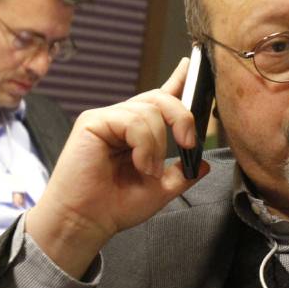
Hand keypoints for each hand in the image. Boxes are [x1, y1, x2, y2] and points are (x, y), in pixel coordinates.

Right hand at [26, 58, 209, 277]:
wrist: (85, 222)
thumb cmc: (114, 207)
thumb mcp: (159, 191)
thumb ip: (182, 174)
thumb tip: (203, 164)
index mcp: (137, 133)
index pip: (160, 98)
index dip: (177, 80)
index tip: (192, 65)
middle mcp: (122, 120)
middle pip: (161, 99)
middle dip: (182, 118)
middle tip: (188, 144)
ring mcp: (107, 118)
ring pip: (150, 111)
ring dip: (158, 145)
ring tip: (148, 170)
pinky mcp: (93, 122)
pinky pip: (132, 120)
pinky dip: (144, 144)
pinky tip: (139, 164)